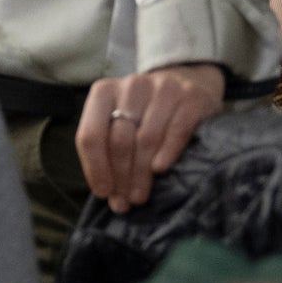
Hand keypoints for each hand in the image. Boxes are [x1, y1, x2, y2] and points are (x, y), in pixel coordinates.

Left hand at [76, 63, 224, 213]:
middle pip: (119, 140)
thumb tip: (108, 193)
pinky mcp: (190, 97)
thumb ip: (109, 149)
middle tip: (124, 202)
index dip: (95, 168)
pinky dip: (166, 154)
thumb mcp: (120, 119)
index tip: (102, 192)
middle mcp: (131, 86)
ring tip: (139, 196)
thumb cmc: (146, 110)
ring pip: (145, 139)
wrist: (189, 80)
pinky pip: (176, 131)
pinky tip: (159, 171)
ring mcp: (162, 88)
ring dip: (141, 173)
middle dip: (120, 176)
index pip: (90, 135)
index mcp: (103, 91)